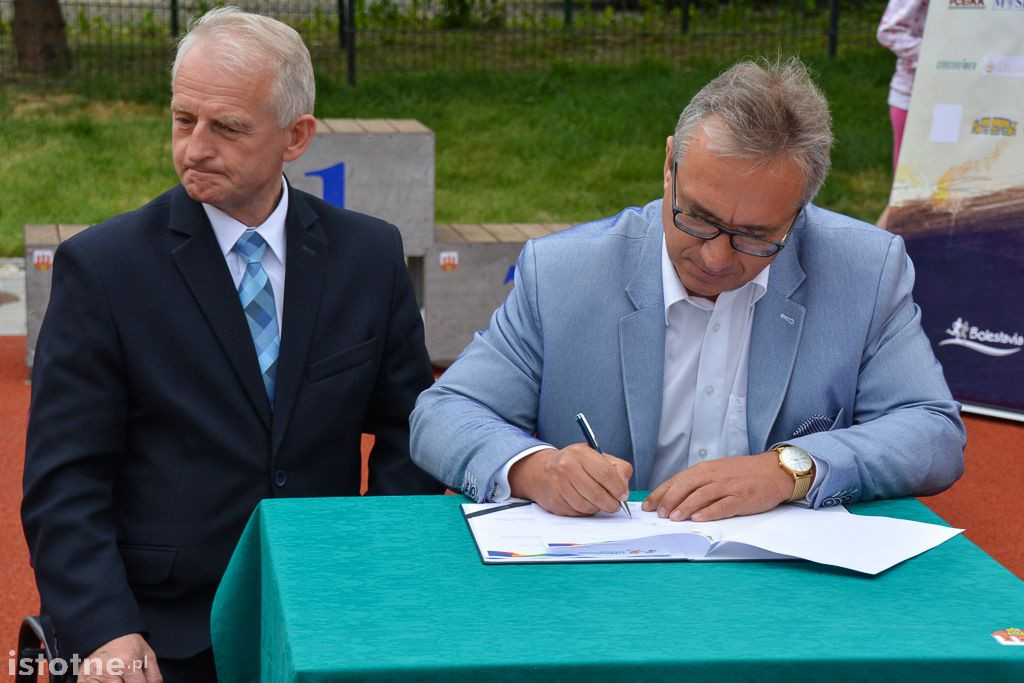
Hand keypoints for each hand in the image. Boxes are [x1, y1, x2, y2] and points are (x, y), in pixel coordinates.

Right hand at [79, 633, 161, 682]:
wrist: (104, 631)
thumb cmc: (127, 643)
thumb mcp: (147, 655)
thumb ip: (154, 676)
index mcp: (128, 664)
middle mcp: (109, 672)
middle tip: (128, 679)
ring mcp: (94, 677)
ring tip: (119, 677)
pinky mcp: (83, 681)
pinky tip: (107, 679)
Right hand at [508, 444, 632, 516]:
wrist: (541, 472)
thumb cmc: (574, 464)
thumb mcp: (595, 456)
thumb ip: (615, 467)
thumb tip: (624, 488)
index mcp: (579, 453)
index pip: (605, 473)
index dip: (618, 487)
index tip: (623, 494)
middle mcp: (566, 468)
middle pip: (597, 493)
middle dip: (611, 503)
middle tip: (616, 505)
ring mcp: (558, 486)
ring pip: (588, 506)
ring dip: (599, 508)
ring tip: (600, 502)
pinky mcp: (555, 502)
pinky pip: (578, 512)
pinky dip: (587, 511)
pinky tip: (586, 503)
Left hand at [642, 451, 798, 521]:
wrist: (773, 471)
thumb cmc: (742, 473)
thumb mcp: (716, 472)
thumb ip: (697, 483)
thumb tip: (673, 497)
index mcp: (704, 469)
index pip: (676, 481)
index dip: (660, 494)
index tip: (648, 506)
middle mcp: (713, 476)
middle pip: (685, 487)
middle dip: (669, 501)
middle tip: (659, 514)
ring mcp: (727, 486)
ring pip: (701, 495)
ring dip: (685, 507)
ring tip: (674, 518)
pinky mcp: (741, 497)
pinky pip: (723, 505)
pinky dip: (710, 512)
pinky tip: (699, 518)